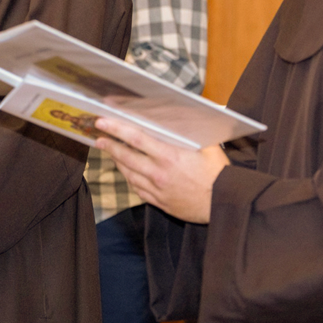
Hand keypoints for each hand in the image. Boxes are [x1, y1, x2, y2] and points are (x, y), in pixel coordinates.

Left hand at [95, 117, 228, 223]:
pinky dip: (130, 179)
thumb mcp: (210, 148)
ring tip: (110, 152)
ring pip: (129, 174)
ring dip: (117, 162)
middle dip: (109, 145)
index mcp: (169, 157)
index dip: (116, 129)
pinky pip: (138, 190)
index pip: (136, 139)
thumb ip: (194, 133)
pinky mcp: (160, 202)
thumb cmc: (219, 175)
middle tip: (98, 137)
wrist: (224, 206)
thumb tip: (186, 116)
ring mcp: (157, 190)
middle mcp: (158, 174)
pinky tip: (127, 172)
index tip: (102, 122)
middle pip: (126, 157)